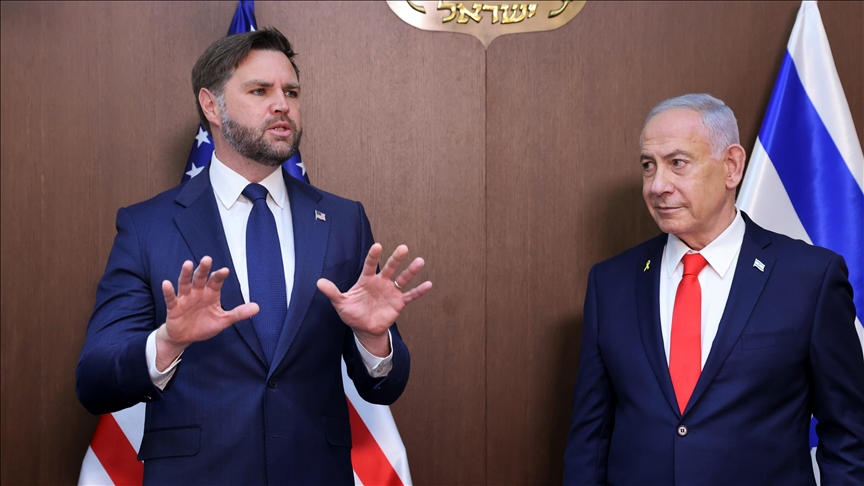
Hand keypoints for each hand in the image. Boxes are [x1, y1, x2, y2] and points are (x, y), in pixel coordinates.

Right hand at [155, 256, 258, 369]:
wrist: (185, 337)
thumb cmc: (204, 325)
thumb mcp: (223, 320)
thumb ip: (239, 313)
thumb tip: (257, 308)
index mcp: (210, 293)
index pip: (216, 281)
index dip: (220, 276)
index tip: (225, 270)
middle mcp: (197, 292)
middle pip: (200, 278)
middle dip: (204, 269)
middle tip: (207, 259)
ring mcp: (185, 298)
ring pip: (185, 283)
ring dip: (186, 274)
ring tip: (188, 264)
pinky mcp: (174, 307)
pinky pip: (171, 298)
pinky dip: (168, 291)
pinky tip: (166, 283)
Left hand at [317, 244, 431, 355]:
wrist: (364, 328)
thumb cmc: (352, 313)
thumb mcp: (341, 303)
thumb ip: (332, 292)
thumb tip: (318, 282)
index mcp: (367, 280)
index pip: (370, 265)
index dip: (373, 256)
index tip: (377, 246)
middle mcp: (381, 282)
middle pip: (390, 268)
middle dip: (396, 258)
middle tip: (403, 248)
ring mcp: (391, 291)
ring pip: (403, 279)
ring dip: (411, 271)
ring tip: (420, 261)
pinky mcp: (399, 302)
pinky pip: (410, 295)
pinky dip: (419, 290)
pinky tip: (428, 284)